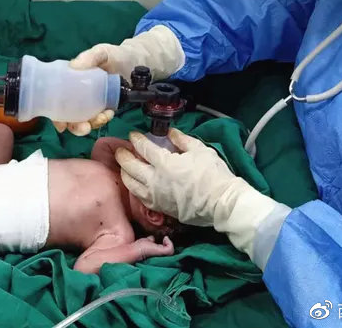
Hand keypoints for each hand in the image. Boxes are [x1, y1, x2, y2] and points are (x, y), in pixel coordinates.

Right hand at [53, 26, 183, 135]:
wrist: (136, 61)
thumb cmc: (115, 55)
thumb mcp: (102, 51)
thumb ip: (90, 56)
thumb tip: (74, 65)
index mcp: (71, 82)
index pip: (58, 103)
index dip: (57, 117)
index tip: (62, 126)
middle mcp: (79, 95)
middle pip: (71, 118)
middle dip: (75, 127)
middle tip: (85, 128)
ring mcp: (92, 103)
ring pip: (86, 121)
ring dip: (92, 124)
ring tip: (103, 116)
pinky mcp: (105, 107)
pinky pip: (100, 118)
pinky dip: (103, 119)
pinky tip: (109, 113)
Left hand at [115, 129, 277, 258]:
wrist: (221, 203)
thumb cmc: (213, 174)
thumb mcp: (200, 150)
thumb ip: (182, 140)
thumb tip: (170, 133)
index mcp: (164, 163)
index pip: (144, 149)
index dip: (136, 140)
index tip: (133, 135)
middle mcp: (155, 180)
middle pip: (131, 167)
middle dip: (123, 156)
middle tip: (120, 150)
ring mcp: (156, 196)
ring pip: (131, 184)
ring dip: (125, 173)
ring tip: (124, 168)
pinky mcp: (160, 208)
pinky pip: (140, 197)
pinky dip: (134, 188)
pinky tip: (136, 184)